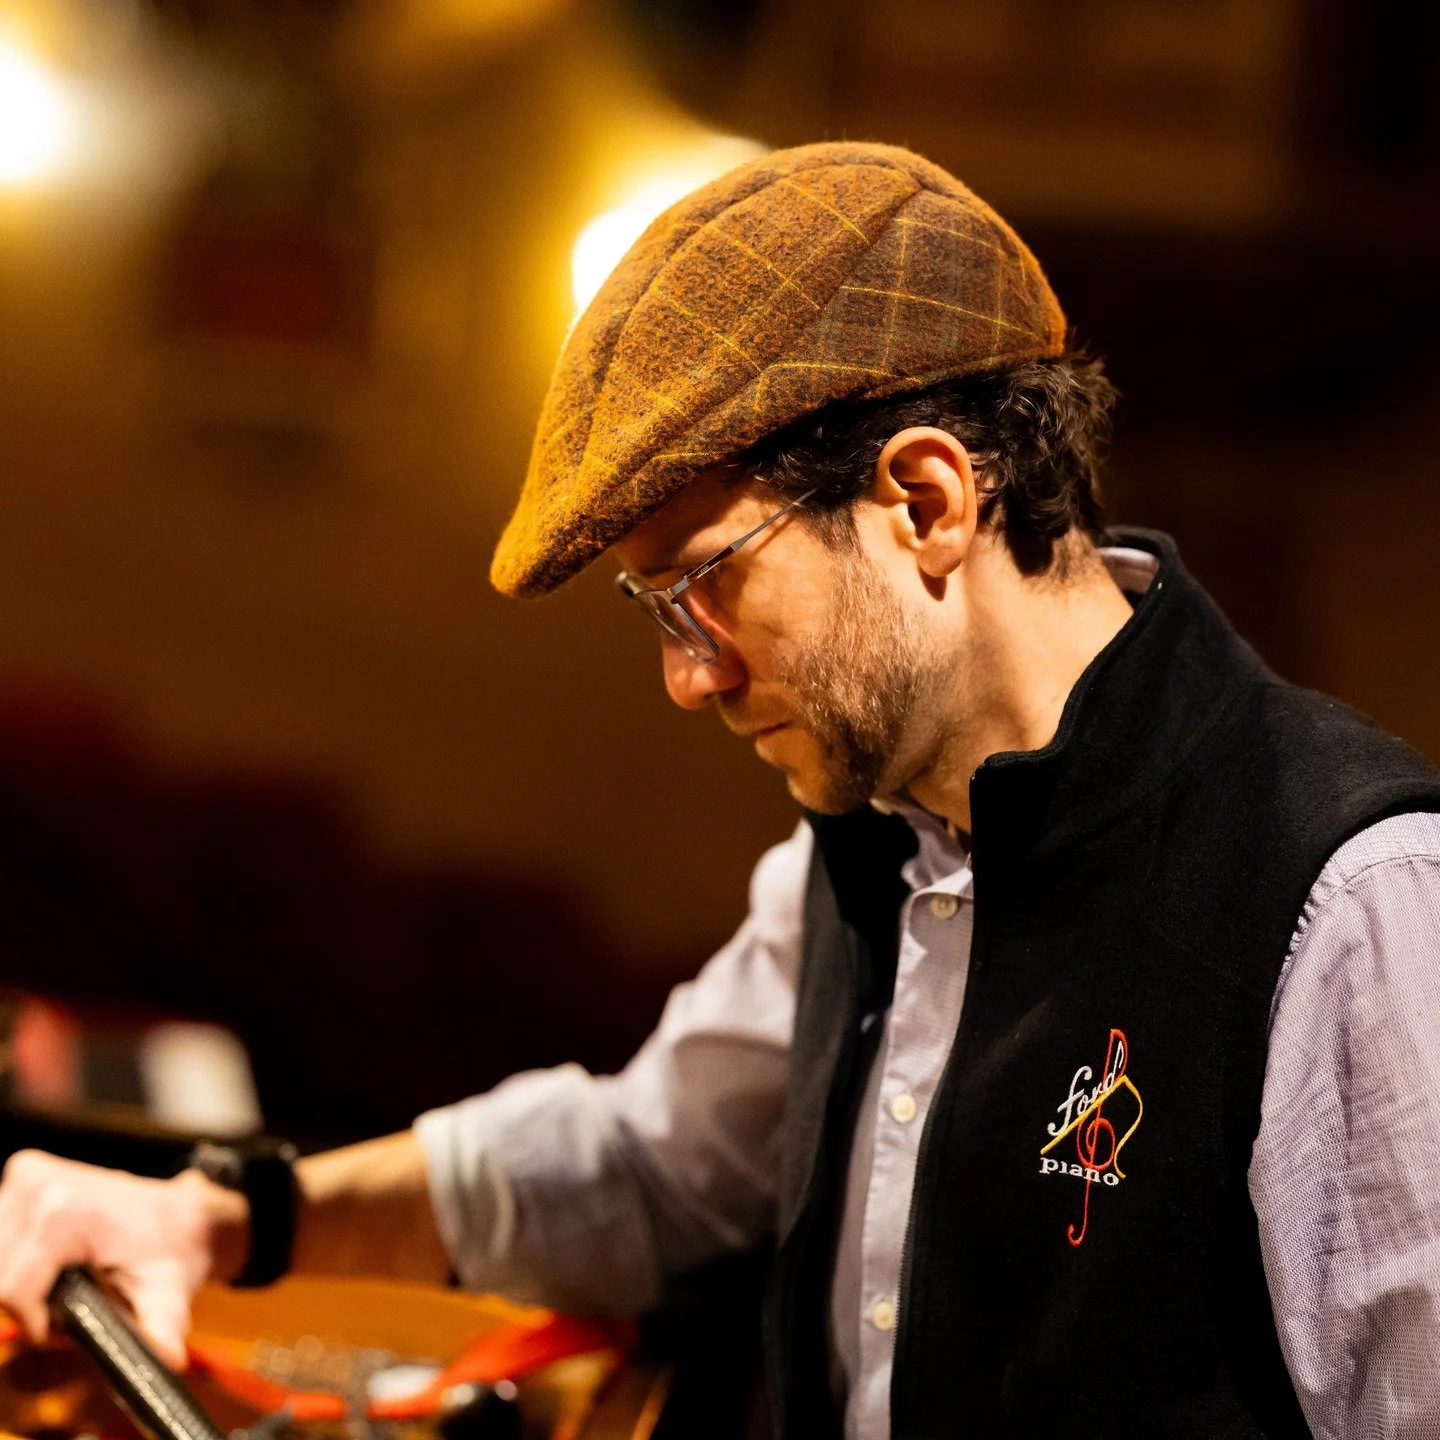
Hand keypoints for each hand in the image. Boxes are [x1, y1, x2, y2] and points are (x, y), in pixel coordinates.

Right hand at [0, 1150, 247, 1367]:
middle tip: (72, 1304)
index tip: (64, 1328)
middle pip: (1, 1277)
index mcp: (64, 1213)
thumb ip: (160, 1326)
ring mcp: (27, 1176)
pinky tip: (53, 1261)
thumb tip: (167, 1358)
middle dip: (31, 1303)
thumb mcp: (166, 1290)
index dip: (35, 1322)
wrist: (181, 1210)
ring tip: (65, 1282)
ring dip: (23, 1282)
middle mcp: (38, 1184)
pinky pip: (1, 1238)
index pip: (12, 1291)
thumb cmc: (173, 1245)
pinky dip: (20, 1259)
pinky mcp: (23, 1175)